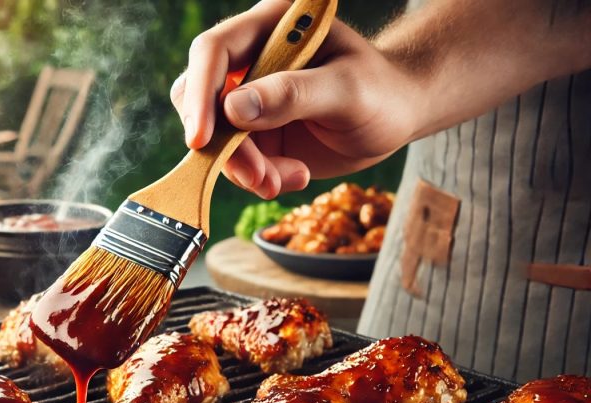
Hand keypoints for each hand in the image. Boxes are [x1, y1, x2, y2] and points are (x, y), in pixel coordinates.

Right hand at [172, 0, 419, 198]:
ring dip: (245, 168)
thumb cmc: (382, 91)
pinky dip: (259, 177)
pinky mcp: (252, 131)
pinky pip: (234, 159)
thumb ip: (292, 95)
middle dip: (225, 144)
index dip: (200, 93)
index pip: (214, 51)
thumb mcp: (347, 90)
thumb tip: (232, 110)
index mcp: (271, 27)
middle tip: (257, 175)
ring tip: (287, 180)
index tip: (202, 139)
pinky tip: (293, 177)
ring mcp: (248, 97)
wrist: (397, 117)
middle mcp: (251, 58)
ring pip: (215, 136)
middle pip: (202, 97)